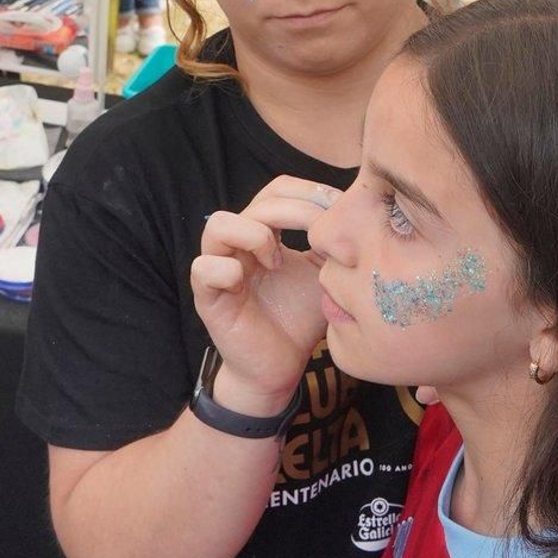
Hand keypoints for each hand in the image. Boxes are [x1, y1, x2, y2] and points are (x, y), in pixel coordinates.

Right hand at [189, 176, 339, 412]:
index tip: (340, 212)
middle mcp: (238, 244)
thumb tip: (354, 213)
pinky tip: (248, 282)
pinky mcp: (207, 298)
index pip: (277, 190)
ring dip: (255, 234)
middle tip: (323, 233)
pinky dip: (227, 270)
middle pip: (256, 202)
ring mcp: (219, 268)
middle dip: (295, 211)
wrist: (280, 367)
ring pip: (218, 225)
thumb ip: (329, 243)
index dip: (307, 192)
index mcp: (264, 233)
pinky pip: (203, 268)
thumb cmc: (298, 318)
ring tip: (277, 260)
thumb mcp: (322, 274)